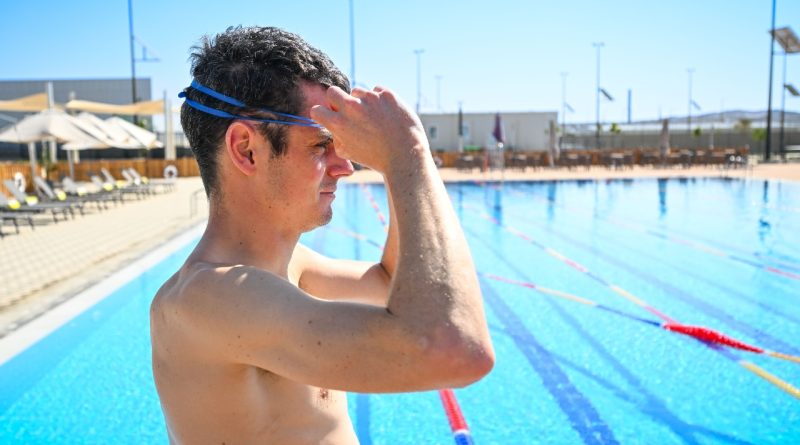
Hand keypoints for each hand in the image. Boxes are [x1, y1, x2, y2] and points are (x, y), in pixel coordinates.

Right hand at [310, 86, 428, 173]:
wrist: (405, 156)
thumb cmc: (376, 157)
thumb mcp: (349, 152)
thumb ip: (337, 136)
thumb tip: (333, 123)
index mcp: (339, 124)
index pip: (317, 110)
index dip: (323, 115)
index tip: (330, 117)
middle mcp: (351, 108)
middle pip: (332, 91)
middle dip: (337, 100)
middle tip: (348, 111)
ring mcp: (370, 99)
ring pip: (358, 92)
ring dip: (362, 102)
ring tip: (375, 119)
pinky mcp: (386, 94)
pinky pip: (377, 91)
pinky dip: (380, 101)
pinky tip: (387, 115)